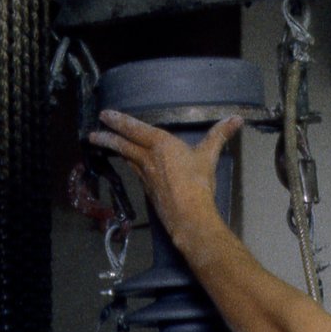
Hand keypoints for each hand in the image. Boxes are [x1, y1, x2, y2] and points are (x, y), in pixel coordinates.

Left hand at [88, 109, 244, 250]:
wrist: (189, 217)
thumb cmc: (198, 184)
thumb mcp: (209, 156)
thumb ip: (219, 135)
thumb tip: (237, 119)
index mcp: (160, 144)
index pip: (135, 128)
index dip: (120, 120)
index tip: (105, 115)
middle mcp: (148, 158)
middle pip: (123, 144)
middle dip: (107, 136)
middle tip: (93, 133)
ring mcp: (145, 175)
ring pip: (126, 158)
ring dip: (114, 149)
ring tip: (103, 144)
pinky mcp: (148, 190)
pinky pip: (135, 171)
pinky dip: (129, 164)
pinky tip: (130, 165)